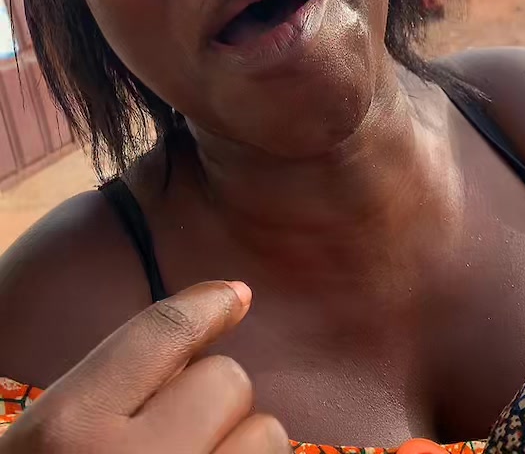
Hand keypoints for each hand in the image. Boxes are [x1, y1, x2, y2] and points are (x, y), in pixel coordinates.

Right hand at [2, 280, 288, 453]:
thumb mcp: (47, 445)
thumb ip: (113, 389)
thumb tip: (219, 309)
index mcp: (70, 432)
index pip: (162, 333)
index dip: (208, 305)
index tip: (235, 297)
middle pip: (227, 381)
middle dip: (211, 401)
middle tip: (177, 439)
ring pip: (266, 436)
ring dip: (242, 449)